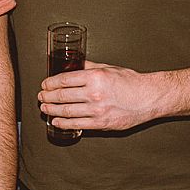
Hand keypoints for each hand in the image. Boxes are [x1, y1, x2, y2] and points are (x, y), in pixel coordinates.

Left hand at [39, 61, 158, 131]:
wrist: (148, 98)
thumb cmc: (131, 82)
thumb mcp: (108, 68)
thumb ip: (89, 67)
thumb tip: (74, 65)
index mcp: (95, 77)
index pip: (64, 80)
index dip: (50, 83)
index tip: (44, 85)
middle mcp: (94, 94)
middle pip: (62, 96)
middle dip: (47, 97)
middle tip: (41, 97)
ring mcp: (97, 110)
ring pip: (67, 112)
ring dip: (52, 110)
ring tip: (44, 108)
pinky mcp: (101, 123)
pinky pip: (77, 125)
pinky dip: (64, 123)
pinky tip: (56, 121)